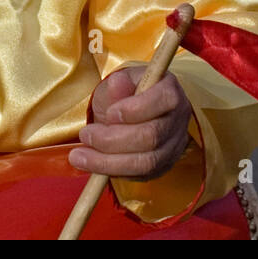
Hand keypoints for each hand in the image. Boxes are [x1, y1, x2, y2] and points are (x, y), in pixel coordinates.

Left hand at [70, 66, 191, 179]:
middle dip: (112, 139)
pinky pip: (140, 176)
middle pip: (151, 136)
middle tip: (85, 135)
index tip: (109, 113)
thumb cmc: (125, 94)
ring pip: (146, 162)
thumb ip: (118, 84)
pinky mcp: (163, 166)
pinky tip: (93, 163)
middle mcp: (178, 120)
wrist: (129, 113)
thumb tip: (117, 83)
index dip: (134, 109)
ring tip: (79, 156)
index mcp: (170, 91)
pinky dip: (113, 172)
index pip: (163, 100)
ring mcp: (174, 146)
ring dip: (108, 162)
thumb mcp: (118, 82)